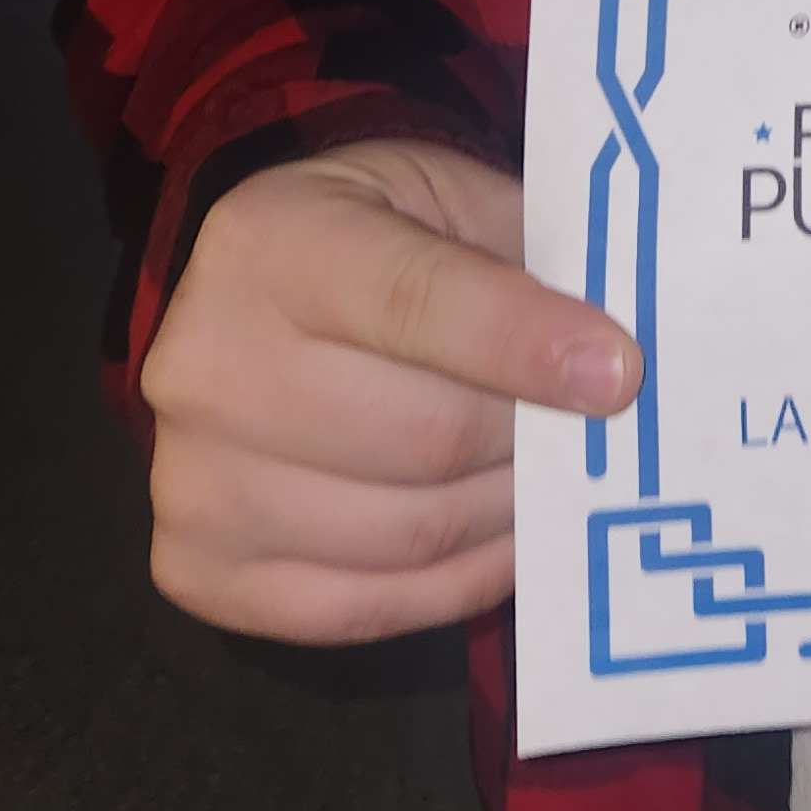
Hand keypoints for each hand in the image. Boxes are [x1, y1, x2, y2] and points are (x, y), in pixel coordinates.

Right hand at [139, 138, 637, 642]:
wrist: (261, 294)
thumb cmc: (380, 238)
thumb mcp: (451, 201)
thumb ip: (528, 264)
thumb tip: (616, 365)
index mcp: (274, 243)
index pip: (416, 302)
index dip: (527, 344)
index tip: (621, 374)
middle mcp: (206, 364)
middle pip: (420, 437)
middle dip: (530, 440)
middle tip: (594, 431)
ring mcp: (189, 480)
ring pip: (402, 536)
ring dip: (503, 517)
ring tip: (548, 482)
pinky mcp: (196, 571)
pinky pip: (362, 610)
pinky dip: (455, 585)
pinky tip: (500, 541)